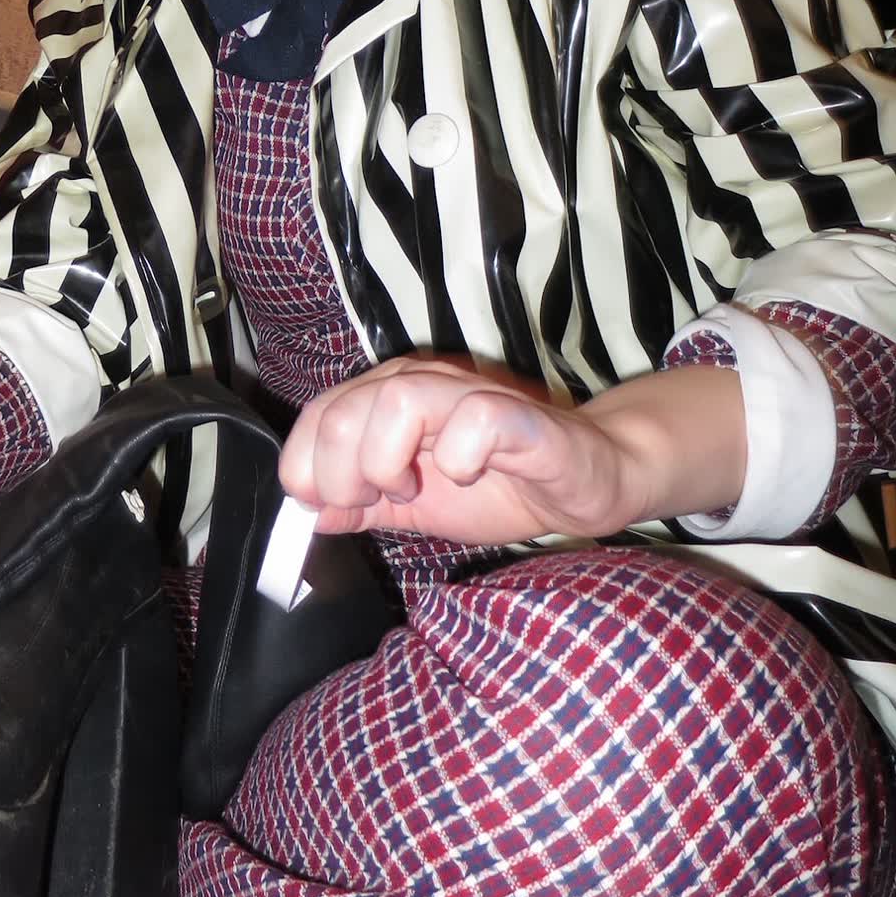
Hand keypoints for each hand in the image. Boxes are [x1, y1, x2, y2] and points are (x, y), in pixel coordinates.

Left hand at [279, 353, 744, 544]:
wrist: (590, 480)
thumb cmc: (502, 484)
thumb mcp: (415, 504)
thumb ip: (363, 504)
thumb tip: (307, 512)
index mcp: (391, 397)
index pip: (319, 413)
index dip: (305, 464)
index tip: (323, 506)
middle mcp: (425, 384)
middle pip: (344, 409)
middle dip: (340, 472)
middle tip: (372, 503)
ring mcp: (472, 397)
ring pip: (397, 400)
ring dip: (385, 460)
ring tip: (411, 490)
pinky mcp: (520, 419)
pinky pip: (475, 419)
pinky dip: (458, 456)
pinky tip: (466, 477)